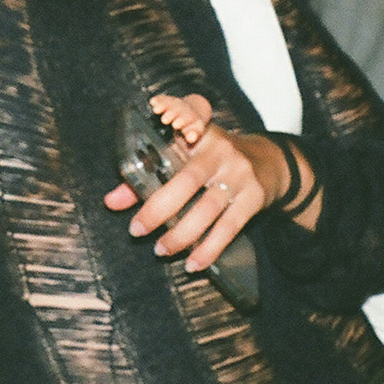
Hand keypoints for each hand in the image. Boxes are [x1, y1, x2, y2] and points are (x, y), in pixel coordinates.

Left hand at [103, 95, 283, 271]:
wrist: (271, 163)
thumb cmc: (215, 160)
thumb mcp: (188, 155)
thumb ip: (148, 174)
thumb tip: (111, 201)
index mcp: (200, 135)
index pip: (180, 126)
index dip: (169, 119)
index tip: (152, 134)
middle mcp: (221, 151)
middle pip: (187, 180)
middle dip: (159, 208)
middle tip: (137, 231)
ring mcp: (240, 174)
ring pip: (208, 208)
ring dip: (182, 234)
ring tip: (161, 250)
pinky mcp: (255, 196)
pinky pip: (230, 227)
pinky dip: (210, 248)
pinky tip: (194, 264)